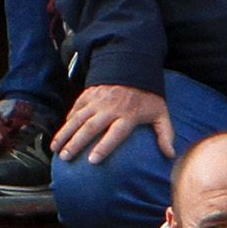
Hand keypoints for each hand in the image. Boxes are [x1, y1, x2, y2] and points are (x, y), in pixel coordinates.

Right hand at [52, 82, 173, 165]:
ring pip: (78, 118)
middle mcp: (110, 108)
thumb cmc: (147, 96)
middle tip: (66, 157)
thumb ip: (165, 134)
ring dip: (65, 134)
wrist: (134, 67)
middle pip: (91, 127)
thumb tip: (170, 155)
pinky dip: (67, 121)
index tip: (92, 160)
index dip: (103, 147)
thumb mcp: (161, 113)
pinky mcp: (89, 94)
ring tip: (55, 149)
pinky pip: (76, 109)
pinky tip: (60, 134)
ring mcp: (97, 100)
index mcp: (127, 115)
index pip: (114, 133)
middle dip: (76, 143)